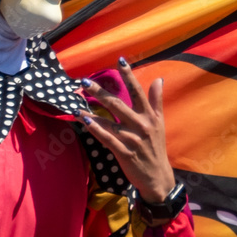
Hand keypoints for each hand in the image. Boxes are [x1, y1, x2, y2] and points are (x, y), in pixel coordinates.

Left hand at [80, 58, 174, 202]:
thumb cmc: (156, 148)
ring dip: (92, 112)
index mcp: (149, 116)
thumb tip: (158, 79)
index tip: (120, 60)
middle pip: (118, 104)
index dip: (129, 76)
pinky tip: (85, 122)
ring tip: (77, 104)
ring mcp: (132, 139)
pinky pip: (108, 139)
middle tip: (85, 82)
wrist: (158, 177)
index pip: (138, 92)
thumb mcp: (160, 123)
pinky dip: (97, 131)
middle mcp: (141, 125)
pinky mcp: (124, 153)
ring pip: (110, 122)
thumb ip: (157, 100)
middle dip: (100, 92)